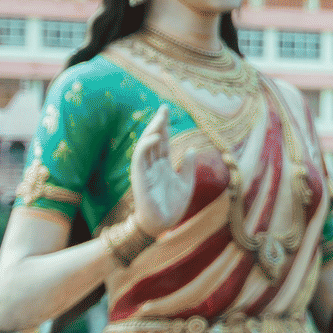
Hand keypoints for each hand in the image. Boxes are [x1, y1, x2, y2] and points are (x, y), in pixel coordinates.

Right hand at [129, 104, 194, 234]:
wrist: (163, 224)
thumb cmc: (173, 206)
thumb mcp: (186, 183)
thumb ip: (189, 167)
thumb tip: (193, 148)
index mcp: (164, 165)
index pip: (164, 141)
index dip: (166, 126)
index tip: (168, 111)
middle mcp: (153, 165)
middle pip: (154, 139)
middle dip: (158, 123)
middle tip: (164, 108)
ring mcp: (145, 170)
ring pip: (145, 145)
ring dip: (152, 131)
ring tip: (160, 118)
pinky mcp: (139, 177)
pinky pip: (139, 158)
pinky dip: (146, 146)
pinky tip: (155, 137)